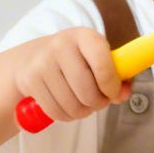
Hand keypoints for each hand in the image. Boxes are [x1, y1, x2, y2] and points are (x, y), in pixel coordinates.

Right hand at [12, 27, 127, 125]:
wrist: (31, 58)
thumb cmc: (73, 60)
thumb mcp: (96, 58)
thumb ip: (117, 75)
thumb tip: (123, 94)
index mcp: (84, 36)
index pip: (102, 64)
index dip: (111, 85)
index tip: (113, 92)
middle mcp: (61, 45)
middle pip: (87, 91)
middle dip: (98, 103)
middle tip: (99, 102)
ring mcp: (42, 63)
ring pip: (72, 105)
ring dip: (83, 112)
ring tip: (83, 104)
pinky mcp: (30, 80)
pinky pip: (56, 111)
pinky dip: (67, 116)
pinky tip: (68, 107)